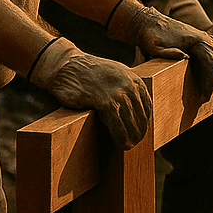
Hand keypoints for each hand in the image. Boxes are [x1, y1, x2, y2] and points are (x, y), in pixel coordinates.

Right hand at [30, 38, 151, 149]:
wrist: (66, 66)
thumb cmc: (86, 73)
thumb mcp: (113, 74)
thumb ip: (125, 86)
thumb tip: (134, 107)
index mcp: (132, 78)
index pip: (146, 104)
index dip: (144, 120)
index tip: (141, 130)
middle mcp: (128, 85)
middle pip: (140, 115)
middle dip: (139, 131)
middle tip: (136, 142)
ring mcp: (117, 93)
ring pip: (130, 122)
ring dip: (132, 137)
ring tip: (129, 146)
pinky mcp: (104, 102)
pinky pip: (117, 125)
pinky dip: (120, 137)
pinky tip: (120, 144)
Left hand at [107, 0, 212, 95]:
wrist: (148, 22)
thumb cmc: (149, 36)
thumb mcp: (154, 46)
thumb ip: (167, 53)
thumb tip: (186, 57)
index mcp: (194, 39)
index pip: (209, 61)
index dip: (209, 79)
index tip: (205, 93)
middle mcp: (202, 36)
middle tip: (207, 96)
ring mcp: (202, 35)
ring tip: (211, 87)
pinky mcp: (200, 37)